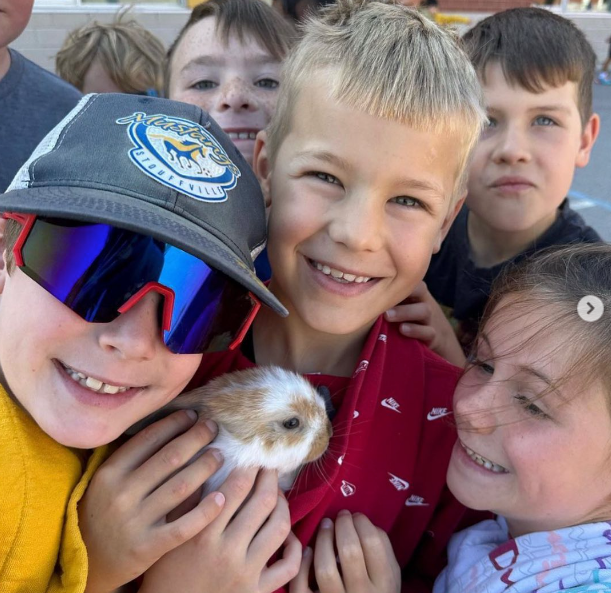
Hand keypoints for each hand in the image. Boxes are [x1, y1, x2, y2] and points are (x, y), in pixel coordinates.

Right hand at [80, 410, 224, 592]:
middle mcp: (121, 494)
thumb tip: (170, 424)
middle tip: (213, 428)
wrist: (87, 563)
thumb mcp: (106, 482)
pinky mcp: (148, 547)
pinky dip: (205, 510)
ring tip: (220, 456)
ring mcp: (135, 522)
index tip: (193, 415)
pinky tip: (221, 497)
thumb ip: (132, 458)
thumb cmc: (103, 512)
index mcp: (110, 473)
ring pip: (181, 486)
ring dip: (206, 466)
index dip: (175, 423)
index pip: (149, 438)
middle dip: (197, 438)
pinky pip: (183, 525)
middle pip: (171, 457)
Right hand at [139, 469, 301, 592]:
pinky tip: (288, 535)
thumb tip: (205, 465)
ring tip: (277, 495)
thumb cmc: (164, 575)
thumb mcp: (168, 535)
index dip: (248, 467)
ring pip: (279, 528)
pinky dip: (294, 548)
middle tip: (269, 466)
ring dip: (283, 505)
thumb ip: (186, 502)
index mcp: (203, 534)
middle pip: (262, 502)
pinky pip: (287, 567)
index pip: (235, 488)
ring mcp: (246, 573)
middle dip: (269, 478)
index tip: (251, 456)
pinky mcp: (258, 592)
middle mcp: (228, 552)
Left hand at [290, 511, 400, 592]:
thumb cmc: (378, 589)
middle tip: (341, 516)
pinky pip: (303, 586)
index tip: (356, 516)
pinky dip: (303, 565)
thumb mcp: (391, 573)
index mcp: (384, 583)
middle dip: (343, 525)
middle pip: (349, 551)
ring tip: (326, 525)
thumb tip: (362, 523)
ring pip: (325, 568)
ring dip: (323, 539)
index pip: (372, 542)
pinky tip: (308, 551)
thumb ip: (383, 548)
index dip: (362, 522)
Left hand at [385, 281, 465, 366]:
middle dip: (401, 294)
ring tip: (388, 316)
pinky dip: (416, 331)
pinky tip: (402, 330)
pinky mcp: (433, 335)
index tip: (377, 278)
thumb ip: (384, 296)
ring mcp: (429, 318)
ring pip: (424, 310)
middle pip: (419, 289)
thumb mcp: (398, 303)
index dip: (397, 277)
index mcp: (414, 291)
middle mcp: (423, 301)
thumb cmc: (406, 315)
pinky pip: (428, 331)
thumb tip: (354, 286)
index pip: (410, 277)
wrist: (432, 335)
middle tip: (380, 299)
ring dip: (405, 312)